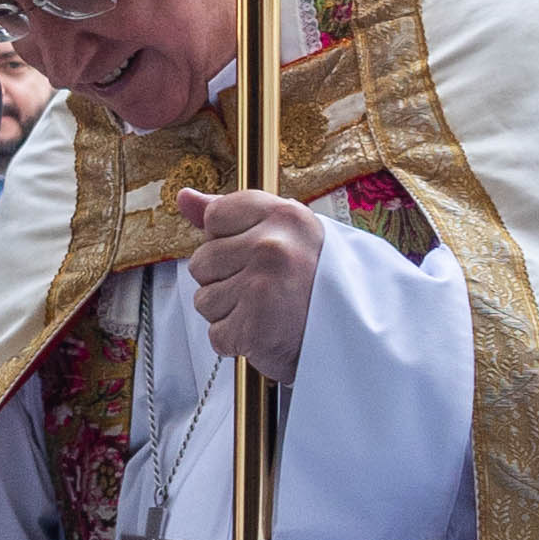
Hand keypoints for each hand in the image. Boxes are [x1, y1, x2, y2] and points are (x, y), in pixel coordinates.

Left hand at [175, 186, 330, 383]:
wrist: (354, 336)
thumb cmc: (315, 282)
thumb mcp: (283, 232)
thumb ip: (230, 213)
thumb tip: (184, 197)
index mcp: (284, 216)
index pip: (215, 217)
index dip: (229, 240)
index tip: (259, 254)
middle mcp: (273, 247)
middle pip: (202, 261)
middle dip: (225, 280)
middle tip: (265, 289)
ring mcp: (263, 287)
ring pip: (204, 300)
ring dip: (229, 312)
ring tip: (266, 310)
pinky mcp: (255, 327)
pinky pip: (216, 334)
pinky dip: (236, 341)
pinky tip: (264, 332)